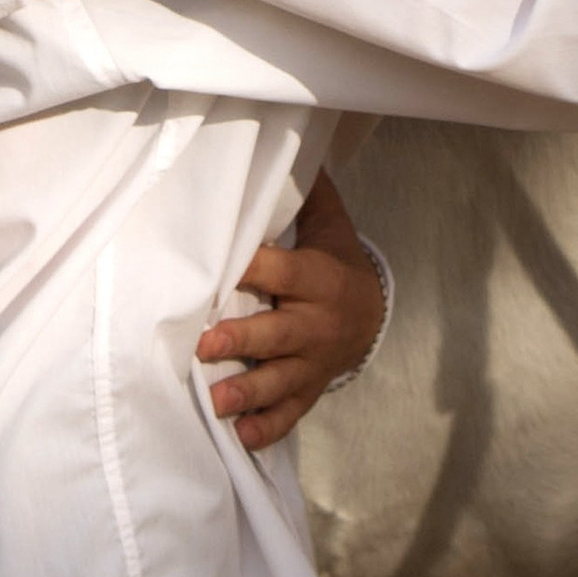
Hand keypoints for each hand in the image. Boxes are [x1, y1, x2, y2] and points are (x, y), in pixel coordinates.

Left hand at [198, 172, 387, 453]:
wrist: (372, 314)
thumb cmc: (337, 263)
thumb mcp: (331, 226)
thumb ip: (309, 193)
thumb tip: (289, 138)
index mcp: (318, 278)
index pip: (282, 270)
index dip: (253, 268)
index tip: (221, 268)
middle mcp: (316, 323)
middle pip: (278, 333)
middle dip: (243, 340)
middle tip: (205, 345)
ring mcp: (313, 362)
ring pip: (281, 380)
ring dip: (248, 392)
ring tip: (217, 402)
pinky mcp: (309, 389)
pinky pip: (291, 413)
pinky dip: (267, 428)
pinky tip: (241, 438)